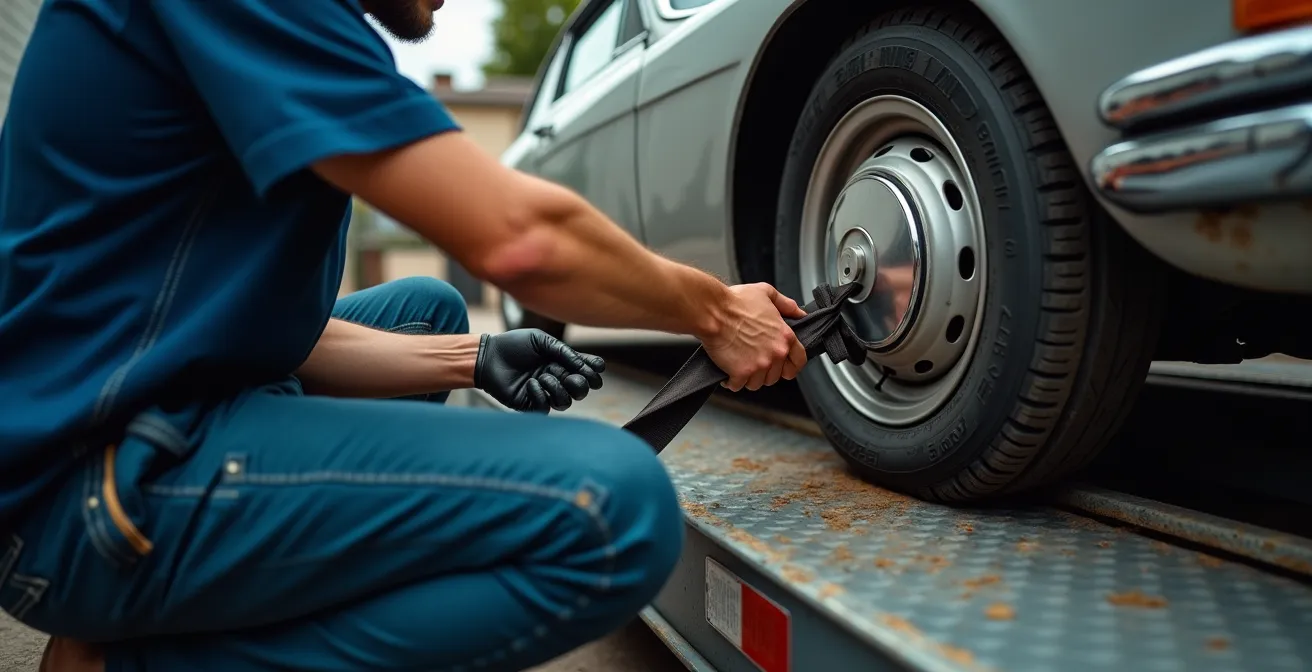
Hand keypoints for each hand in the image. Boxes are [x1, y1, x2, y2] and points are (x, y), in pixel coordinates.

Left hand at [475, 329, 605, 412]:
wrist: (489, 356)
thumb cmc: (513, 344)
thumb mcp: (541, 340)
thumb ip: (564, 351)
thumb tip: (585, 366)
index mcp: (560, 363)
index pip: (584, 372)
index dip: (593, 372)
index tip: (596, 369)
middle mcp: (555, 379)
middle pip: (580, 391)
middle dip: (581, 385)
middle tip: (573, 377)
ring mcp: (543, 393)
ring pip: (565, 402)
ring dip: (558, 389)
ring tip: (543, 376)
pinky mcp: (529, 404)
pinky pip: (545, 408)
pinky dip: (541, 395)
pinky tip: (531, 383)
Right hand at [702, 283, 807, 391]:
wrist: (713, 311)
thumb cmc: (735, 302)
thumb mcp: (766, 293)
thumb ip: (786, 304)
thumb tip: (799, 313)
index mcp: (785, 336)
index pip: (799, 361)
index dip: (790, 365)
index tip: (782, 366)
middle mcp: (776, 353)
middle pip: (775, 376)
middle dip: (764, 370)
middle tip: (751, 359)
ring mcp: (759, 365)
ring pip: (757, 383)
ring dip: (747, 376)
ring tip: (738, 362)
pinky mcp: (741, 373)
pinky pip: (737, 385)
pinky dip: (731, 380)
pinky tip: (727, 369)